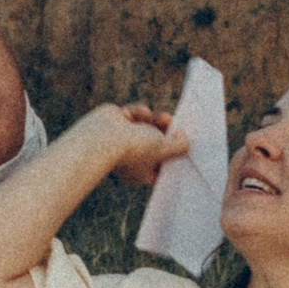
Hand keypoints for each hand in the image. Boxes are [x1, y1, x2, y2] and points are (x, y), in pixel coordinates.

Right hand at [68, 100, 184, 187]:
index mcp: (140, 174)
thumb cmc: (134, 148)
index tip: (185, 145)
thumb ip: (179, 146)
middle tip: (177, 127)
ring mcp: (121, 141)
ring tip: (164, 117)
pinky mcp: (115, 123)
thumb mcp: (165, 148)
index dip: (173, 156)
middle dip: (167, 134)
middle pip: (155, 145)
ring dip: (156, 121)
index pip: (161, 166)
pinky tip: (142, 112)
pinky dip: (139, 112)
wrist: (103, 136)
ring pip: (146, 127)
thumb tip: (185, 139)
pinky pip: (133, 115)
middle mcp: (129, 159)